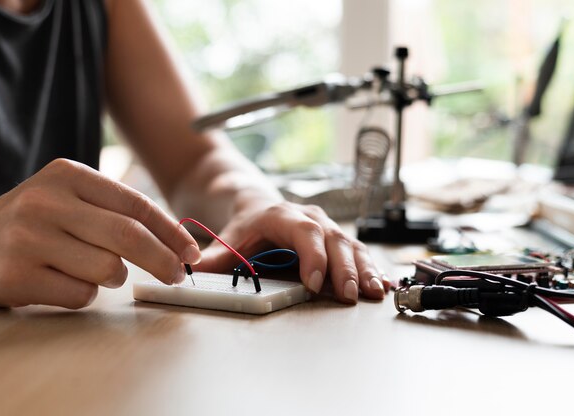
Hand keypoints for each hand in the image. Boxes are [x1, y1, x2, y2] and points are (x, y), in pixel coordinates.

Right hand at [0, 159, 200, 308]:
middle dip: (163, 261)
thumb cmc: (26, 223)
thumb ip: (111, 209)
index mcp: (67, 175)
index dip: (171, 231)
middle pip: (129, 236)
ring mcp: (30, 238)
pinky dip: (83, 294)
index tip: (191, 252)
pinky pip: (81, 294)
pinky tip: (60, 281)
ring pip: (108, 270)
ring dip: (113, 278)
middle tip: (176, 276)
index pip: (136, 204)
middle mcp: (48, 201)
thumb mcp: (64, 197)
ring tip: (91, 270)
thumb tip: (172, 240)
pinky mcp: (17, 275)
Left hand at [195, 201, 389, 303]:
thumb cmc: (248, 225)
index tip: (314, 282)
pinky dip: (371, 269)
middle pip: (334, 241)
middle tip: (348, 295)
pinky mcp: (338, 240)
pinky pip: (360, 253)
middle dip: (344, 269)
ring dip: (363, 270)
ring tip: (372, 293)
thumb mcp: (231, 237)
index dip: (312, 257)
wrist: (260, 205)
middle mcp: (312, 219)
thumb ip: (216, 258)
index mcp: (285, 216)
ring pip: (351, 246)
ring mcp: (328, 228)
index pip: (304, 233)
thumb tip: (191, 272)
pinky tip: (382, 285)